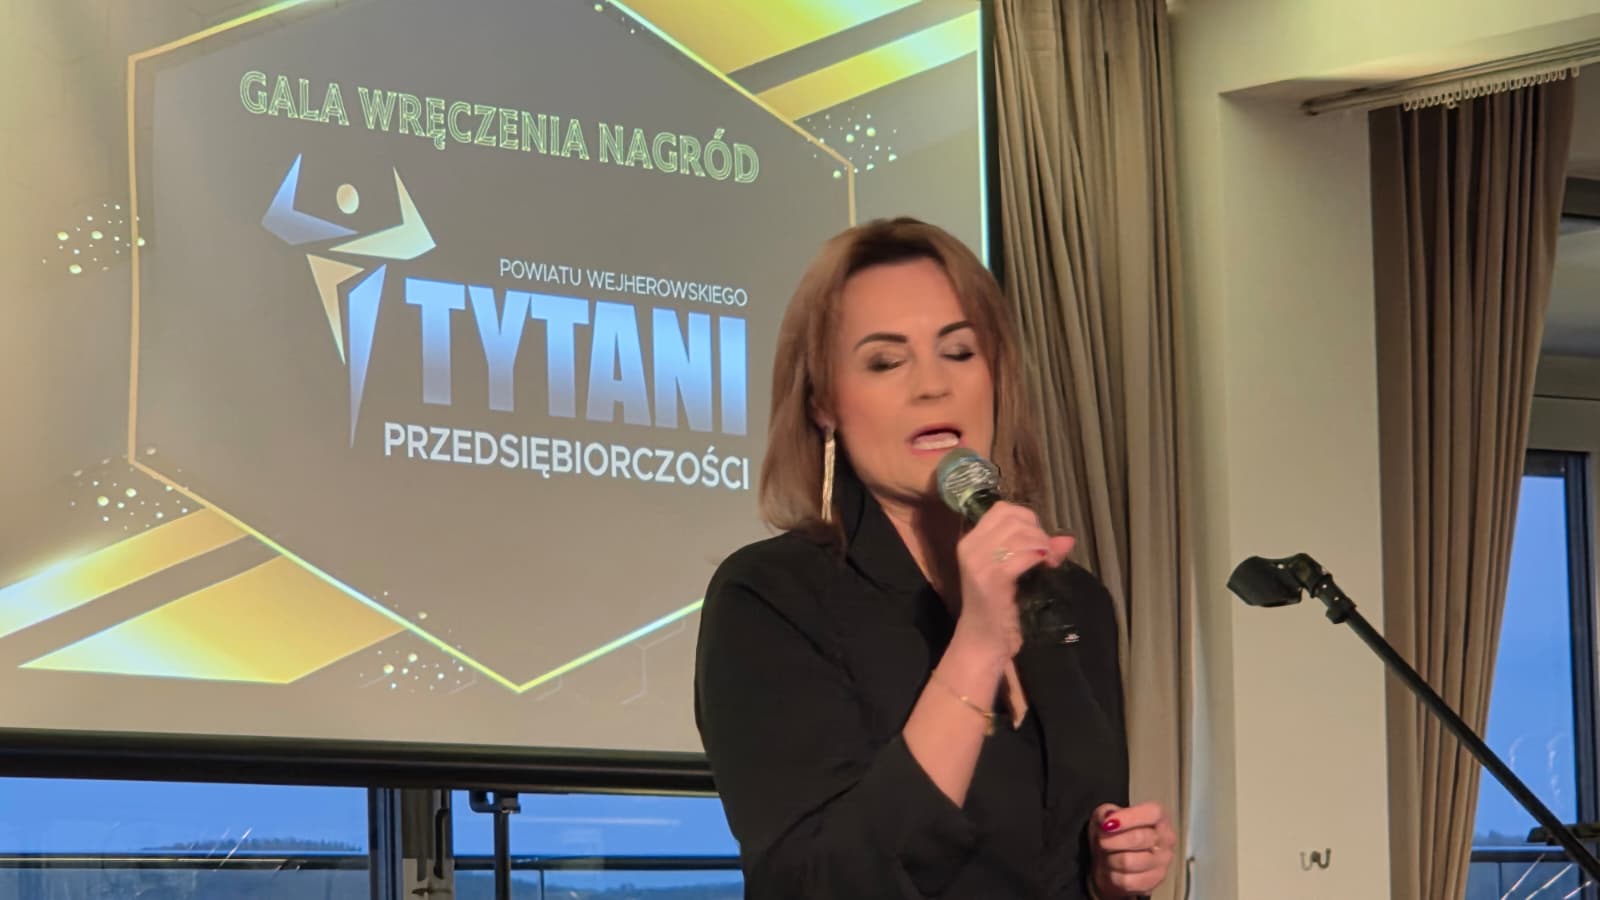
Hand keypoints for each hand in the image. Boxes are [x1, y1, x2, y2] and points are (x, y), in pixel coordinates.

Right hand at [952, 502, 1073, 661]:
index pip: (1002, 509)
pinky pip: (1021, 555)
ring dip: (1041, 544)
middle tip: (1047, 554)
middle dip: (1037, 532)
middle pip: (1013, 518)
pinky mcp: (991, 578)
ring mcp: (978, 562)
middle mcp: (970, 547)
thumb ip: (1036, 551)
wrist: (983, 642)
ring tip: (1048, 562)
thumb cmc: (998, 609)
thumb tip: (1067, 539)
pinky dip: (1038, 557)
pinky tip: (1044, 568)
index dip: (1027, 518)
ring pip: (1019, 533)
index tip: (1039, 540)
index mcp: (971, 541)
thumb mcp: (1014, 573)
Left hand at [1089, 802, 1175, 897]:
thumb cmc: (1112, 836)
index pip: (1152, 813)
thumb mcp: (1105, 817)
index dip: (1128, 818)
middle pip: (1139, 838)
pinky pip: (1127, 881)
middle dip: (1113, 840)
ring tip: (1108, 855)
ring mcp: (1162, 862)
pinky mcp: (1153, 882)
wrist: (1110, 864)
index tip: (1107, 824)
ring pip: (1129, 861)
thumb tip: (1108, 819)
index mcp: (1159, 817)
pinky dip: (1112, 875)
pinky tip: (1112, 869)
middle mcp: (1166, 839)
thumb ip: (1106, 814)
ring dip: (1110, 859)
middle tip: (1101, 841)